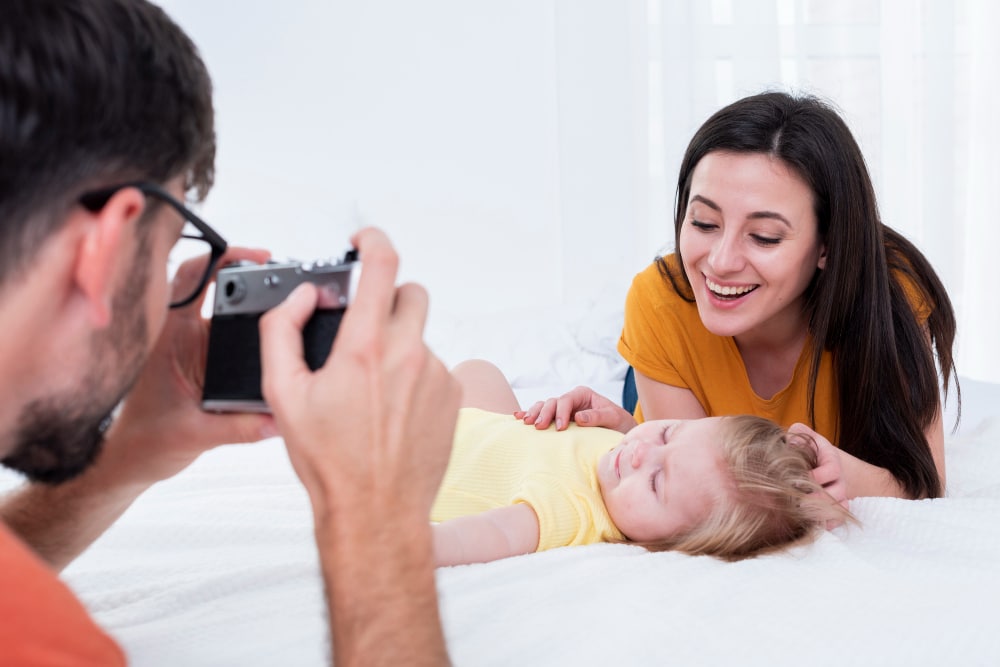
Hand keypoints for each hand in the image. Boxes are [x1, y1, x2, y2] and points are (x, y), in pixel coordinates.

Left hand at [109, 247, 276, 484]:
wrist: (128, 460)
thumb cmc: (143, 441)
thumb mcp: (195, 435)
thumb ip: (240, 427)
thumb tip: (278, 417)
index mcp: (168, 337)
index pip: (193, 278)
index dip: (223, 258)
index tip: (257, 258)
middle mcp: (180, 334)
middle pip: (216, 286)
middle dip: (252, 277)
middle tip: (285, 279)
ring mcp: (193, 345)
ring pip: (226, 310)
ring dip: (254, 306)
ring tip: (287, 306)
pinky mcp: (203, 359)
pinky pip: (230, 333)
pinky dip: (252, 331)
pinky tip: (273, 338)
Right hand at [259, 227, 460, 518]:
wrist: (375, 511)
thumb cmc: (329, 460)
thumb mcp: (283, 394)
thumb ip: (281, 331)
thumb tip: (303, 298)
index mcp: (366, 348)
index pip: (382, 265)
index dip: (372, 240)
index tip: (363, 240)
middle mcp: (409, 354)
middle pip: (410, 293)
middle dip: (387, 299)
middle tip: (365, 329)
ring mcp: (437, 375)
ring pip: (420, 335)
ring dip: (398, 345)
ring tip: (373, 392)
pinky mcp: (453, 395)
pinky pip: (434, 366)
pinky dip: (415, 375)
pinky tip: (394, 410)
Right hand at [515, 386, 636, 433]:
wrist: (620, 431)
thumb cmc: (618, 423)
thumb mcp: (612, 418)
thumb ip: (597, 416)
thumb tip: (578, 417)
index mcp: (582, 394)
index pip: (566, 399)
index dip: (561, 412)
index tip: (561, 427)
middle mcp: (570, 400)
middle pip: (552, 402)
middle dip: (544, 413)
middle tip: (540, 427)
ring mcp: (562, 409)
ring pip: (543, 407)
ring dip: (534, 414)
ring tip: (526, 423)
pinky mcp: (558, 419)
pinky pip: (542, 415)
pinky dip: (530, 415)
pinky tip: (517, 417)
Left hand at [789, 422, 848, 527]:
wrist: (823, 465)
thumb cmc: (808, 450)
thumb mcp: (805, 436)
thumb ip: (799, 433)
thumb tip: (791, 439)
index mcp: (832, 460)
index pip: (831, 470)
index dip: (815, 477)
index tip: (794, 481)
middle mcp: (840, 479)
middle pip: (836, 493)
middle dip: (816, 500)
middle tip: (797, 503)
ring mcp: (841, 494)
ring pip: (838, 509)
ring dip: (820, 514)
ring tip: (801, 514)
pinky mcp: (837, 508)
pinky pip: (839, 520)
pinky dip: (828, 524)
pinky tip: (813, 525)